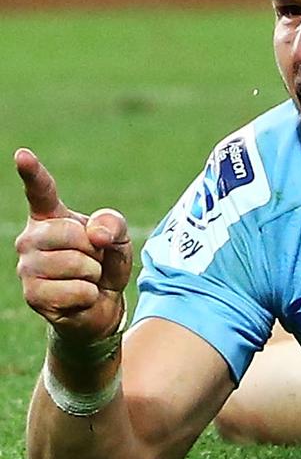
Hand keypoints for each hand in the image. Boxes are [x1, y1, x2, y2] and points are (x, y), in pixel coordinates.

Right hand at [13, 149, 130, 345]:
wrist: (101, 303)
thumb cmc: (105, 262)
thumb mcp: (119, 237)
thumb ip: (113, 224)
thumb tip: (95, 235)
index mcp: (50, 217)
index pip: (40, 191)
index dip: (32, 172)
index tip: (23, 154)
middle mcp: (30, 239)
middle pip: (71, 233)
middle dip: (93, 249)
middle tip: (92, 259)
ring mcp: (27, 268)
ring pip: (75, 264)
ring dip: (93, 274)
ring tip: (86, 278)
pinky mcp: (33, 296)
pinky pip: (76, 290)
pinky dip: (89, 295)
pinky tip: (81, 297)